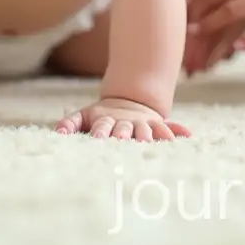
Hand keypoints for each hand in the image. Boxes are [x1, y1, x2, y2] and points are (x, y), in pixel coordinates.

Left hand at [55, 97, 190, 141]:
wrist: (127, 100)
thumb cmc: (100, 117)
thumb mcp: (83, 116)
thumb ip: (69, 123)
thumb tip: (57, 132)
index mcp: (106, 120)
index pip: (102, 127)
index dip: (100, 133)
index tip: (97, 139)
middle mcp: (125, 122)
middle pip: (124, 129)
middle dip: (123, 136)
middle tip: (122, 141)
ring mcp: (141, 123)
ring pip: (146, 131)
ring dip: (149, 137)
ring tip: (153, 143)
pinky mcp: (155, 125)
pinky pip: (167, 128)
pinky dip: (176, 131)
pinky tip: (187, 136)